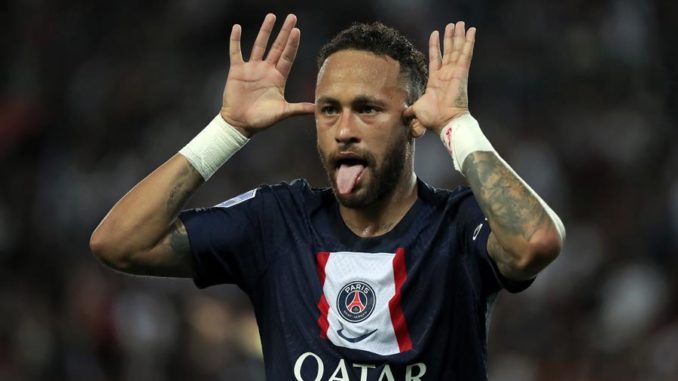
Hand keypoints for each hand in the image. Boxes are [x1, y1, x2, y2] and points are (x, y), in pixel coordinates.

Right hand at [220, 14, 314, 136]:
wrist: (240, 124)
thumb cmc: (261, 120)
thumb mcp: (282, 112)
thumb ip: (299, 108)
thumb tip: (318, 109)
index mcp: (278, 78)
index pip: (288, 57)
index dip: (293, 44)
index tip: (297, 31)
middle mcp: (266, 70)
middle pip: (277, 47)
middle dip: (284, 32)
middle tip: (292, 17)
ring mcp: (252, 69)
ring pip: (259, 45)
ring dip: (265, 31)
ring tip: (271, 16)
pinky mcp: (237, 71)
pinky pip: (236, 52)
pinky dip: (236, 40)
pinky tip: (237, 28)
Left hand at [404, 22, 475, 134]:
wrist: (444, 121)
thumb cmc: (432, 117)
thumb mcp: (417, 110)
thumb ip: (410, 110)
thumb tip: (403, 115)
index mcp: (436, 80)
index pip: (436, 58)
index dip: (435, 46)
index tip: (436, 33)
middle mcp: (446, 74)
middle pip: (449, 51)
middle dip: (450, 38)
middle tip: (453, 25)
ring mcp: (455, 72)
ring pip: (457, 49)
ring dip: (458, 36)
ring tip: (460, 23)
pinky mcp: (462, 72)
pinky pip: (466, 54)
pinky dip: (469, 42)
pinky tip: (471, 31)